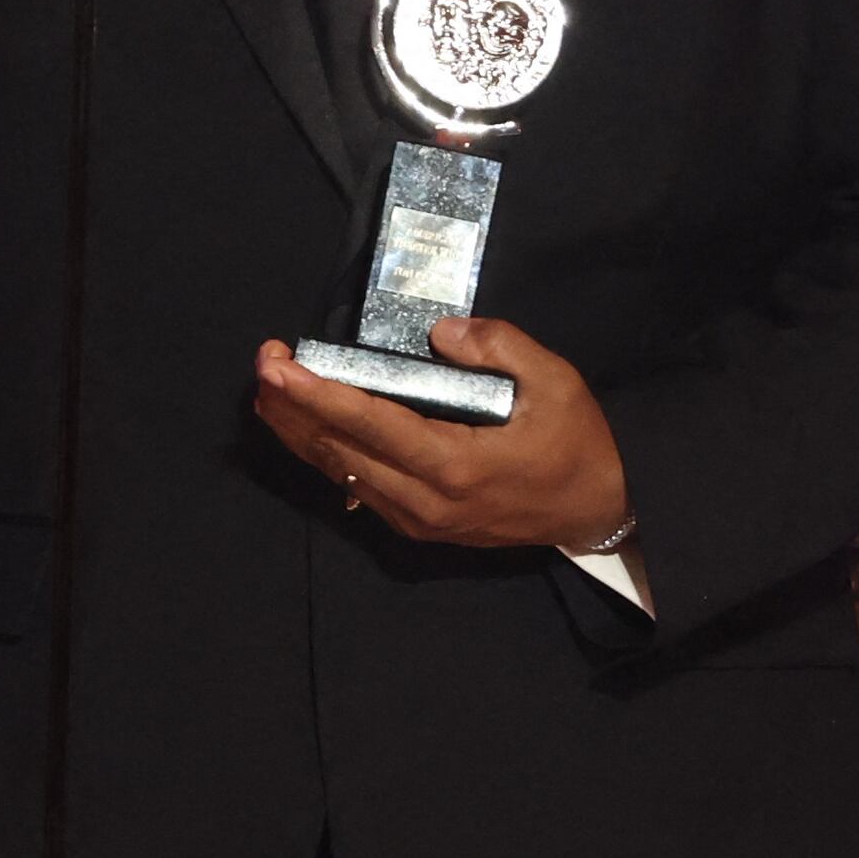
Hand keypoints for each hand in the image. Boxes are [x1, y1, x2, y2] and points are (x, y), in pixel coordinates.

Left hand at [250, 321, 633, 556]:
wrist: (595, 512)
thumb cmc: (578, 445)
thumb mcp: (555, 383)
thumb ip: (498, 347)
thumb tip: (440, 332)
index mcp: (455, 465)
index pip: (368, 423)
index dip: (316, 393)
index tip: (277, 366)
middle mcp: (424, 500)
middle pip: (339, 451)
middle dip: (292, 407)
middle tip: (263, 363)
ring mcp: (417, 519)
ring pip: (340, 472)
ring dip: (299, 431)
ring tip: (268, 392)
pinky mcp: (418, 526)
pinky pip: (357, 486)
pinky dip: (325, 454)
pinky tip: (304, 430)